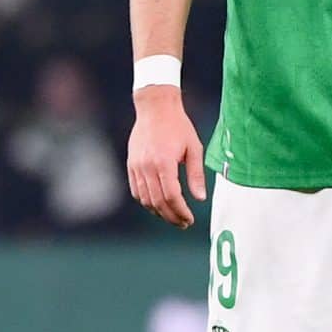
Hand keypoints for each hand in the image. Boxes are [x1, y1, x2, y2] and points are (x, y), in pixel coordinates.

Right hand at [126, 87, 207, 229]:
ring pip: (145, 199)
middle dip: (171, 216)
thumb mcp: (194, 148)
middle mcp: (147, 166)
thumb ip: (196, 175)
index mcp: (164, 162)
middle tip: (183, 223)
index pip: (171, 196)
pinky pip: (136, 191)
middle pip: (157, 202)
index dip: (181, 211)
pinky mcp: (131, 165)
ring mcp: (136, 166)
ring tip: (173, 216)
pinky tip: (159, 205)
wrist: (155, 108)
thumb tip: (200, 198)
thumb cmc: (179, 126)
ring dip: (159, 212)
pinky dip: (147, 202)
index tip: (190, 220)